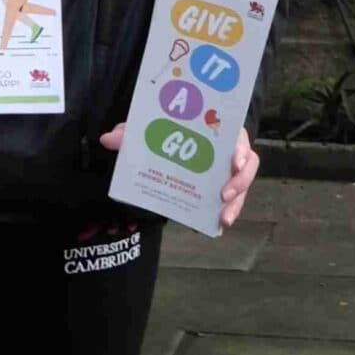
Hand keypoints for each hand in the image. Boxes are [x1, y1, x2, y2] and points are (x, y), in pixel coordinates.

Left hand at [99, 121, 261, 229]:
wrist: (168, 142)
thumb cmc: (164, 130)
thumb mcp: (148, 130)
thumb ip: (130, 133)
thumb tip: (107, 139)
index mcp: (217, 130)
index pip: (237, 137)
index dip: (240, 149)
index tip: (234, 162)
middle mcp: (228, 150)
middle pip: (246, 164)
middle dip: (240, 181)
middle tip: (224, 194)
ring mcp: (229, 170)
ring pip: (242, 186)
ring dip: (236, 202)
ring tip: (223, 218)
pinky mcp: (224, 187)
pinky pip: (232, 200)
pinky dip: (227, 211)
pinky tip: (217, 224)